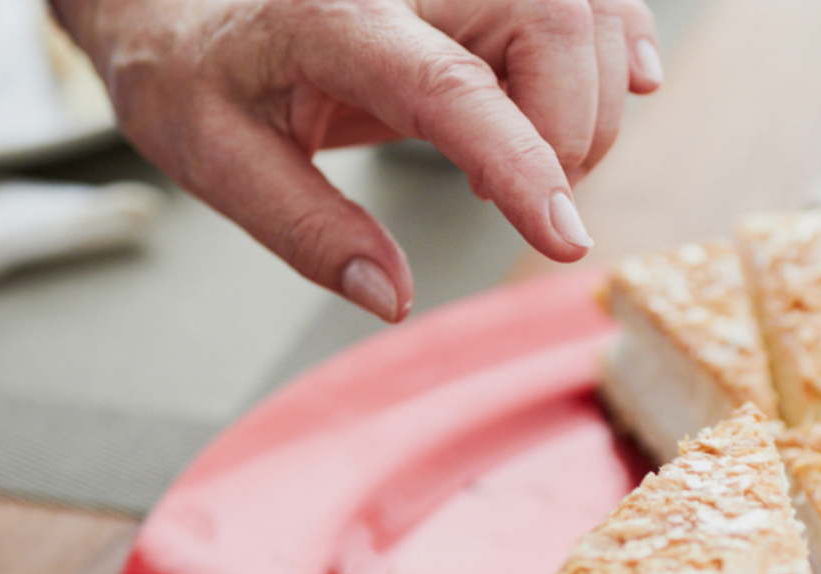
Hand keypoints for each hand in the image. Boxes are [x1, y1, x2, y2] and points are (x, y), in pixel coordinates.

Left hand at [50, 0, 661, 320]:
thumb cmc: (193, 67)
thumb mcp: (210, 155)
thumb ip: (304, 229)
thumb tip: (390, 297)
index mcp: (328, 17)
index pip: (448, 84)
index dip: (520, 162)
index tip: (563, 238)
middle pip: (549, 22)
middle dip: (571, 131)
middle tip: (528, 202)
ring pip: (587, 8)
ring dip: (595, 99)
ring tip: (534, 158)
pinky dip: (622, 44)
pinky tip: (627, 85)